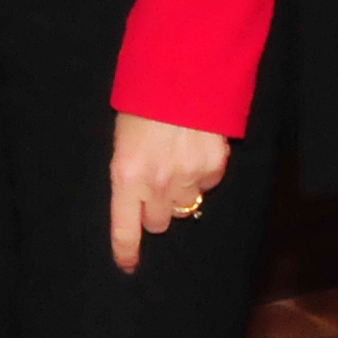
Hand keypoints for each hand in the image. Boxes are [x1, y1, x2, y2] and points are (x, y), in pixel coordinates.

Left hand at [108, 116, 231, 273]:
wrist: (183, 71)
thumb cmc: (145, 101)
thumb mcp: (123, 137)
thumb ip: (130, 172)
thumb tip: (139, 201)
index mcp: (125, 175)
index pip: (124, 229)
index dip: (126, 251)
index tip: (127, 266)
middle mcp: (156, 184)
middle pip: (159, 223)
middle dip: (157, 209)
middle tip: (157, 185)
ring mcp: (188, 177)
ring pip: (185, 205)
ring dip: (181, 190)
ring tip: (178, 158)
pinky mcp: (214, 167)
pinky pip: (208, 184)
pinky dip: (203, 172)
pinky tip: (196, 147)